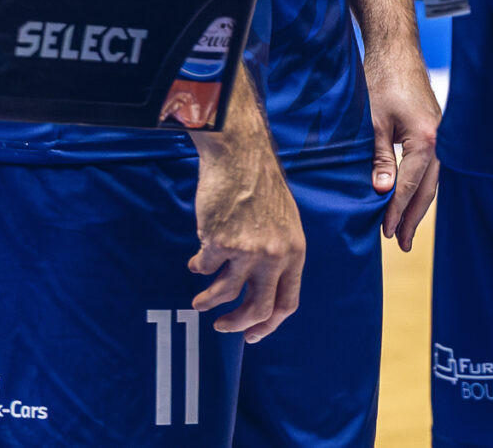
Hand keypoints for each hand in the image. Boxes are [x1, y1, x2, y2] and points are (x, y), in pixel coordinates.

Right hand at [188, 131, 305, 339]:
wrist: (241, 157)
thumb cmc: (261, 188)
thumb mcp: (284, 224)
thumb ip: (277, 256)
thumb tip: (262, 291)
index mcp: (295, 251)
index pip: (287, 302)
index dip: (267, 325)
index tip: (251, 335)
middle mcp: (275, 255)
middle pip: (257, 308)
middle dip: (236, 324)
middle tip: (221, 327)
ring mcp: (248, 250)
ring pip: (223, 294)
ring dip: (207, 301)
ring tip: (199, 300)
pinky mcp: (220, 242)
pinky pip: (203, 268)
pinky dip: (197, 266)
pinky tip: (197, 257)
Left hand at [365, 48, 441, 249]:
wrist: (396, 50)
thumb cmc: (381, 82)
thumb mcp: (372, 123)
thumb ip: (378, 159)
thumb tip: (381, 193)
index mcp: (426, 140)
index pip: (410, 185)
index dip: (397, 211)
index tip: (386, 233)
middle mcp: (439, 140)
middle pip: (429, 188)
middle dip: (414, 217)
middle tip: (403, 244)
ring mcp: (439, 134)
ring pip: (432, 179)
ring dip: (418, 204)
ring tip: (406, 229)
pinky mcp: (433, 129)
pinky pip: (429, 166)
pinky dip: (420, 185)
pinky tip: (410, 196)